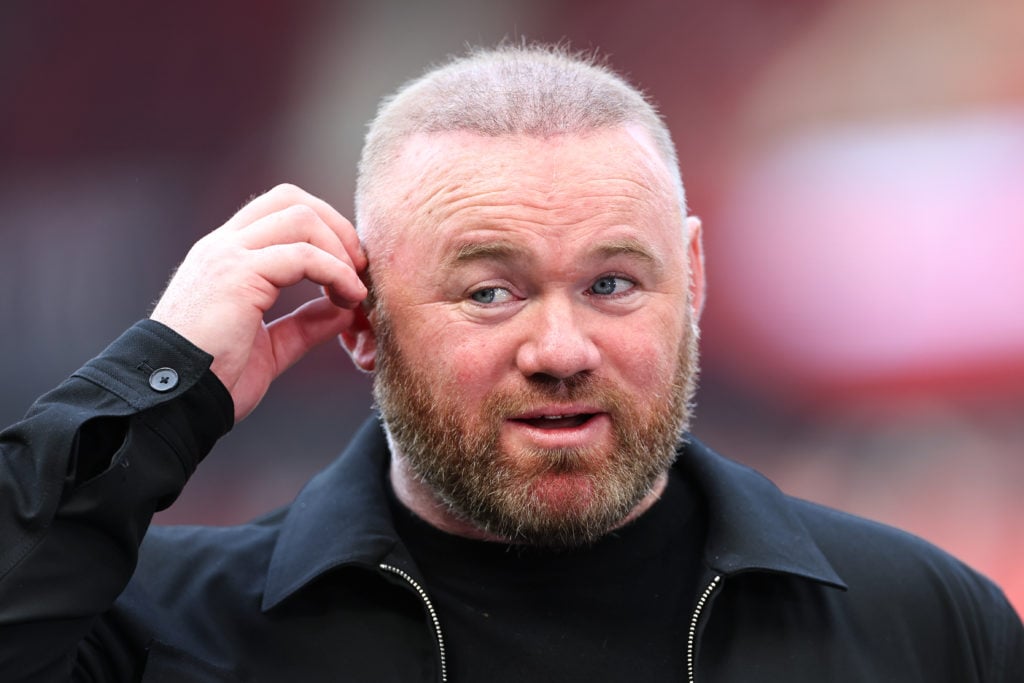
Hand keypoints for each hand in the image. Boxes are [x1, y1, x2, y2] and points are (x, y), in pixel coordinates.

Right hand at [150, 184, 367, 420]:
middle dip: (337, 228)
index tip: (349, 270)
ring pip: (301, 217)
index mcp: (225, 256)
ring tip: (354, 291)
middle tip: (359, 269)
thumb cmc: (212, 380)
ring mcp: (226, 255)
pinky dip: (336, 273)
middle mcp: (223, 246)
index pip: (279, 210)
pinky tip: (348, 300)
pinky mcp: (237, 275)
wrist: (172, 403)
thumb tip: (344, 310)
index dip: (324, 230)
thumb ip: (305, 324)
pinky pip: (303, 255)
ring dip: (340, 249)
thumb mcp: (270, 347)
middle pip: (291, 199)